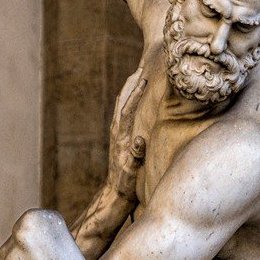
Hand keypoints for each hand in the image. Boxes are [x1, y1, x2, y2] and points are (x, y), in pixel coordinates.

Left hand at [107, 68, 147, 202]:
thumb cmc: (126, 184)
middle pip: (122, 101)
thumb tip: (140, 140)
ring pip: (121, 104)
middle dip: (131, 84)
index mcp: (121, 137)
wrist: (115, 192)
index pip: (128, 109)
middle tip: (141, 67)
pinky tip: (134, 96)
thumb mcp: (132, 172)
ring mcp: (117, 133)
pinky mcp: (119, 136)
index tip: (143, 79)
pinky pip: (123, 111)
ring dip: (129, 89)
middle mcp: (117, 131)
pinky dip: (129, 99)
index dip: (136, 93)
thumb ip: (136, 156)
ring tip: (138, 75)